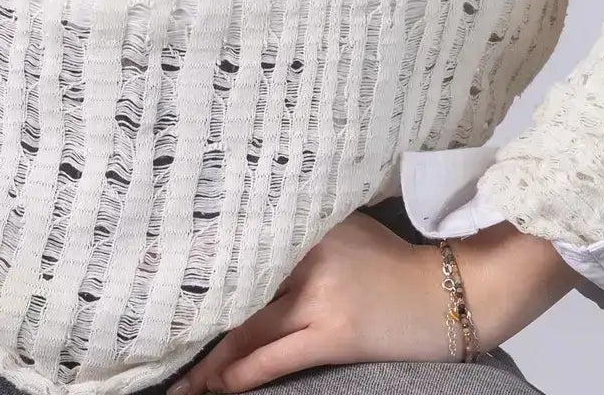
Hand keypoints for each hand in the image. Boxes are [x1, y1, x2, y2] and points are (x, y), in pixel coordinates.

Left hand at [163, 210, 469, 394]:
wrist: (452, 293)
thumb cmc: (397, 265)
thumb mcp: (349, 233)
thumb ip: (303, 234)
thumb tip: (250, 248)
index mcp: (307, 225)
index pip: (242, 247)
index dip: (200, 273)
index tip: (162, 287)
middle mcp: (307, 255)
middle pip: (237, 288)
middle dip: (195, 318)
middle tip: (152, 338)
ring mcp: (319, 296)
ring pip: (247, 328)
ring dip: (209, 361)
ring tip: (178, 382)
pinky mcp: (334, 334)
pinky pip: (274, 358)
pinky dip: (241, 374)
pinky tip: (217, 387)